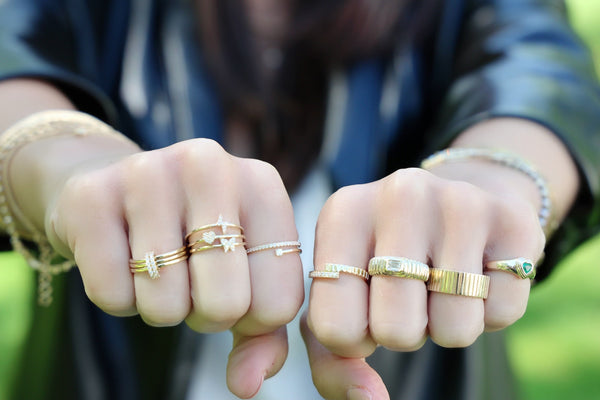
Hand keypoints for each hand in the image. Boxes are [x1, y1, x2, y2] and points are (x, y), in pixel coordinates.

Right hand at [45, 138, 303, 397]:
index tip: (236, 293)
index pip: (279, 301)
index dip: (253, 320)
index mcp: (262, 185)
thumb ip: (262, 334)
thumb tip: (247, 386)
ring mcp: (148, 173)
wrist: (116, 190)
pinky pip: (111, 294)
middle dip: (205, 315)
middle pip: (225, 305)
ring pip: (165, 305)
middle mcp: (209, 166)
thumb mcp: (245, 274)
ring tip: (158, 266)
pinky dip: (117, 297)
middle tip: (192, 282)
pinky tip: (121, 257)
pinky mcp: (92, 196)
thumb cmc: (193, 239)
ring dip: (161, 306)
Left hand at [303, 166, 544, 398]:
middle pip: (396, 332)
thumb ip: (332, 360)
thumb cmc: (384, 260)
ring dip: (446, 324)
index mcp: (342, 214)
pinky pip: (502, 316)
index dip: (354, 339)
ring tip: (440, 282)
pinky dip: (488, 312)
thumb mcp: (341, 296)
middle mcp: (399, 195)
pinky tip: (477, 271)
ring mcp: (460, 204)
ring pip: (454, 330)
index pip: (334, 328)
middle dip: (403, 332)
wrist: (454, 200)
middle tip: (407, 295)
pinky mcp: (514, 224)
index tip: (364, 310)